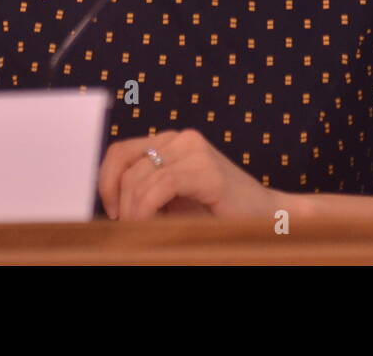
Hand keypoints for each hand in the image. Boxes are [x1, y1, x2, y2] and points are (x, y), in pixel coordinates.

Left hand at [97, 129, 282, 220]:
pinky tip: (148, 225)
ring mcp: (195, 150)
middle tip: (124, 229)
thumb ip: (145, 192)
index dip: (105, 180)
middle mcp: (181, 139)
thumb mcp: (172, 200)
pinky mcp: (207, 170)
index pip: (120, 151)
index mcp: (170, 142)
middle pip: (127, 164)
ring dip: (132, 211)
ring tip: (138, 232)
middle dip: (118, 201)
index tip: (109, 211)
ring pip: (141, 177)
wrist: (267, 218)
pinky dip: (146, 209)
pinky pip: (161, 185)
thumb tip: (107, 204)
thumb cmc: (218, 214)